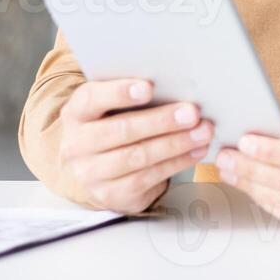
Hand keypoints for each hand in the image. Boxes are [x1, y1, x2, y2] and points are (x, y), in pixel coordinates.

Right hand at [57, 78, 213, 213]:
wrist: (93, 167)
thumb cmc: (112, 124)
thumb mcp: (111, 107)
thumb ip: (133, 95)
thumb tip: (177, 84)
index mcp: (76, 114)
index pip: (91, 99)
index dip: (119, 92)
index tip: (149, 87)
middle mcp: (77, 145)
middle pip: (121, 130)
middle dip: (161, 121)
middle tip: (192, 112)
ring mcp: (91, 173)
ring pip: (137, 157)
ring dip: (175, 144)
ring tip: (203, 132)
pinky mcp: (110, 194)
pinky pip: (147, 178)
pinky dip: (176, 163)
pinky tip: (195, 151)